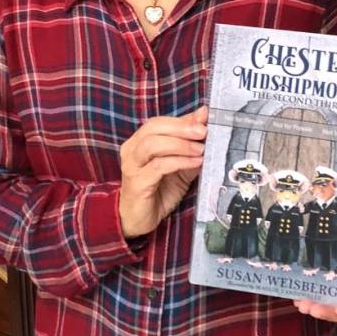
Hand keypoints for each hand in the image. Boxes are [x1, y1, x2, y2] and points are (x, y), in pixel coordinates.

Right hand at [119, 106, 206, 237]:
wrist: (139, 219)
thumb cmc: (159, 189)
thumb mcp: (179, 162)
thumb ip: (188, 141)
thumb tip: (204, 116)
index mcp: (138, 141)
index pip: (158, 122)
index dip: (182, 120)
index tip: (204, 120)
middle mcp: (131, 150)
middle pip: (153, 128)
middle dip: (181, 128)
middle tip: (203, 132)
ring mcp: (132, 166)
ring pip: (152, 145)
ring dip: (180, 145)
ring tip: (200, 150)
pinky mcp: (137, 183)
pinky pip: (158, 166)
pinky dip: (179, 162)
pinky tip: (195, 163)